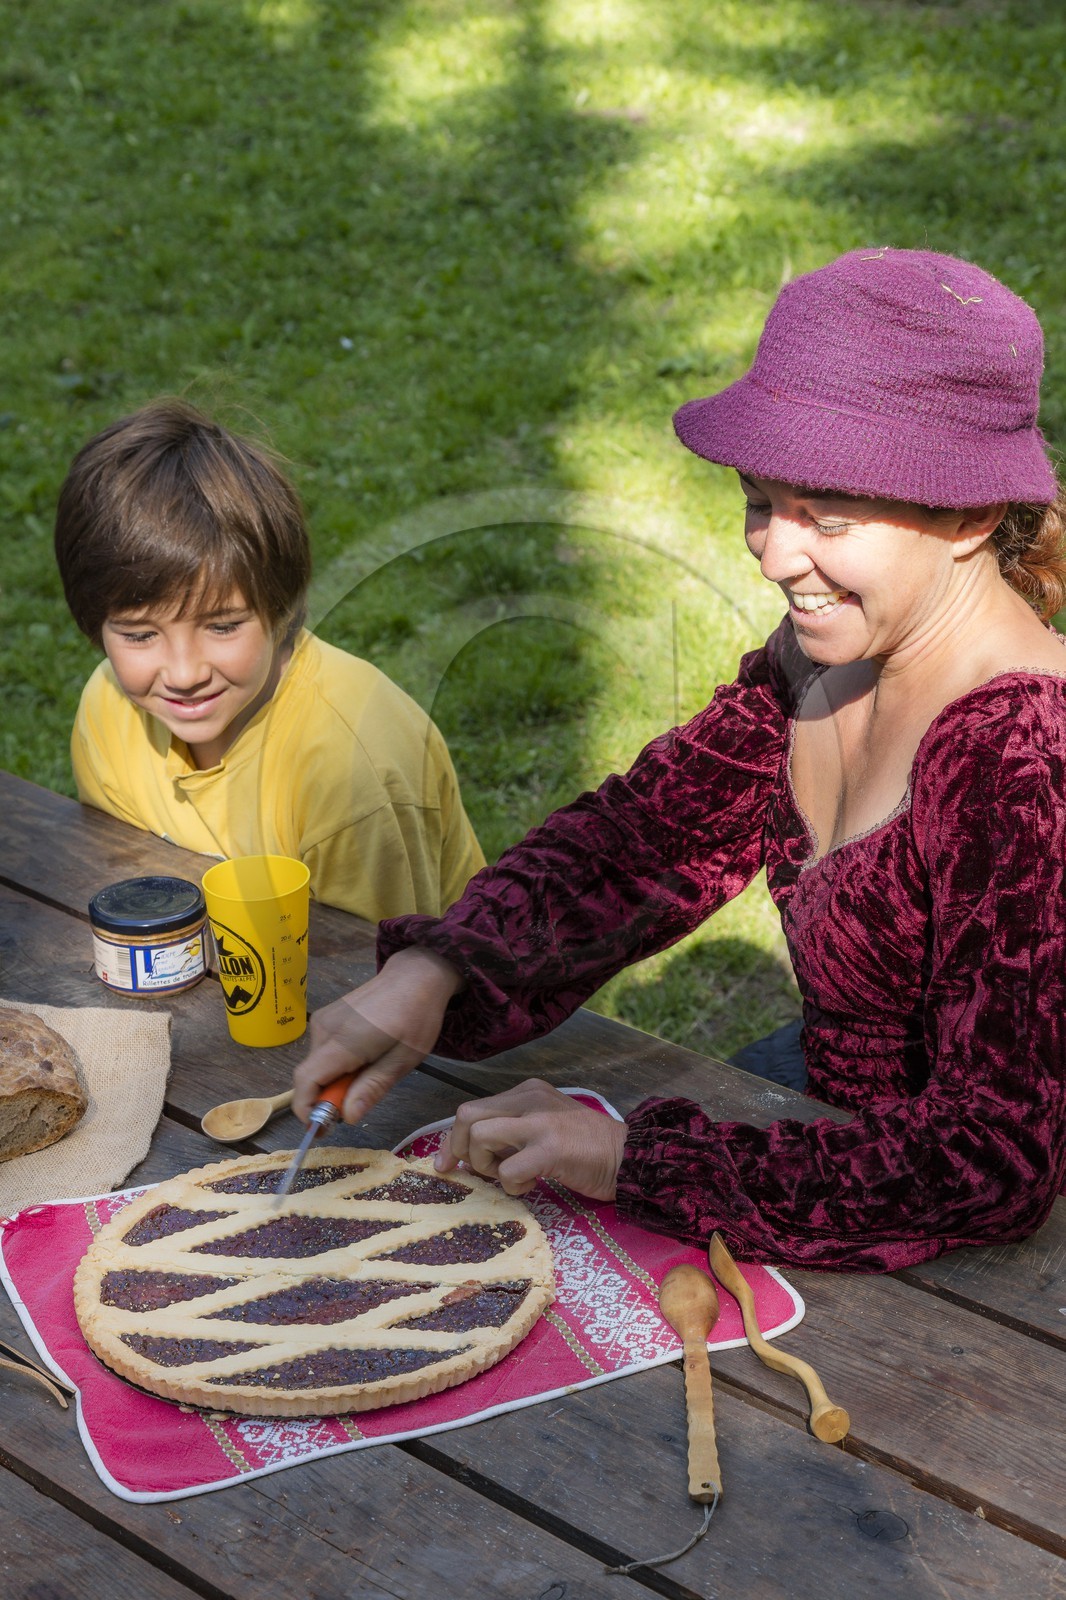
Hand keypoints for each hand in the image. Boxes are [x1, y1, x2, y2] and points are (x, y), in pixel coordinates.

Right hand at [291, 948, 463, 1124]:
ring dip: (334, 1081)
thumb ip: (372, 1087)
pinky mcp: (326, 1016)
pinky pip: (322, 1052)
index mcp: (344, 1039)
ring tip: (369, 1073)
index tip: (325, 1127)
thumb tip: (346, 1117)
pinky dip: (336, 1065)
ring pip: (315, 1065)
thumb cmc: (416, 1016)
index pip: (306, 1080)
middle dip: (327, 1098)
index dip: (308, 1109)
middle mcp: (325, 1027)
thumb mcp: (403, 1060)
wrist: (416, 974)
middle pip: (310, 1075)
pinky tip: (363, 1058)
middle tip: (359, 1101)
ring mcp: (323, 1019)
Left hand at [435, 1079, 626, 1199]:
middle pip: (466, 1115)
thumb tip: (466, 1154)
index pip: (471, 1109)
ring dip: (487, 1167)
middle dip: (462, 1150)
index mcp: (527, 1092)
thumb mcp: (545, 1125)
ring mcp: (541, 1121)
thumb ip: (511, 1131)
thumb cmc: (587, 1148)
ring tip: (514, 1176)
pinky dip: (513, 1185)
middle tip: (482, 1172)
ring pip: (479, 1137)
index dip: (452, 1140)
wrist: (632, 1156)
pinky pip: (508, 1170)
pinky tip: (535, 1184)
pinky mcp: (551, 1147)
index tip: (447, 1165)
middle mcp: (530, 1098)